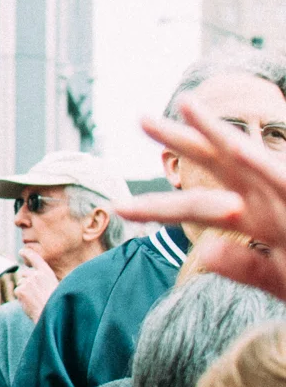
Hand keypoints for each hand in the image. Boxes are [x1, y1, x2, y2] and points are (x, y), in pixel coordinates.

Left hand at [14, 245, 57, 321]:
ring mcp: (27, 282)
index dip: (28, 254)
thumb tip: (28, 277)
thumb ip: (42, 279)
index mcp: (47, 273)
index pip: (35, 259)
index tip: (22, 251)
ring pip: (21, 283)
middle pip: (25, 274)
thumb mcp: (53, 286)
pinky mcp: (20, 290)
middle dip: (27, 282)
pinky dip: (22, 297)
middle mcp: (36, 275)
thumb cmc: (54, 303)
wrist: (51, 315)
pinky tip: (30, 302)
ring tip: (36, 299)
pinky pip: (18, 291)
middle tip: (37, 294)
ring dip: (25, 290)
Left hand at [122, 100, 285, 299]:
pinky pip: (280, 177)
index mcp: (255, 218)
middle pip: (215, 164)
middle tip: (139, 118)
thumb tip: (205, 254)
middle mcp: (267, 199)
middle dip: (179, 140)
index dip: (158, 207)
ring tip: (186, 105)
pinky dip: (259, 163)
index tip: (117, 209)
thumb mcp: (283, 281)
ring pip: (246, 158)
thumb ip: (247, 269)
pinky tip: (235, 147)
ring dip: (216, 132)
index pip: (199, 208)